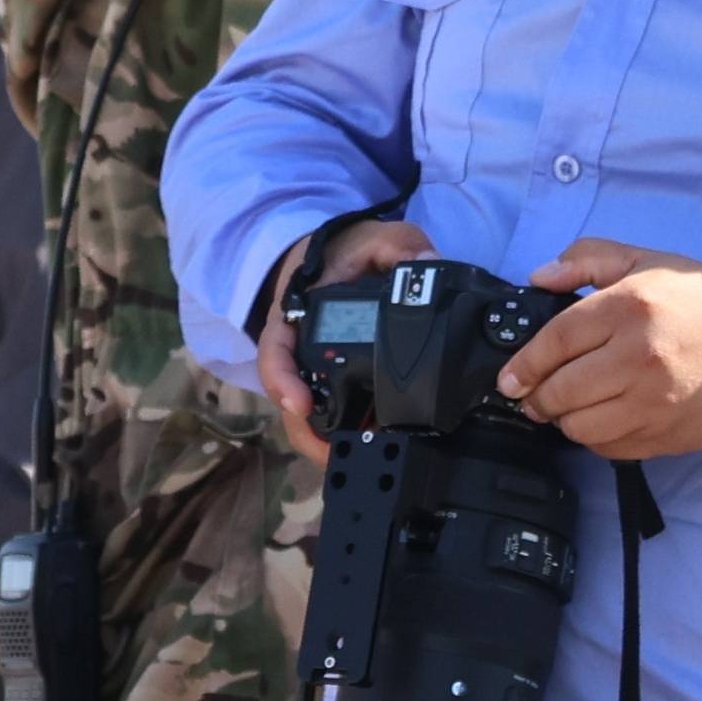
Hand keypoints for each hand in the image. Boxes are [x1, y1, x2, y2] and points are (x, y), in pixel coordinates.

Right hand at [252, 218, 437, 463]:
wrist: (339, 257)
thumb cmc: (346, 249)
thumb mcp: (373, 237)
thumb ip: (397, 245)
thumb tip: (426, 264)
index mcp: (296, 313)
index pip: (275, 349)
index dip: (281, 379)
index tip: (297, 403)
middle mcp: (298, 349)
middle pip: (290, 399)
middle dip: (310, 433)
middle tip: (338, 457)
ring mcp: (313, 370)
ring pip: (309, 416)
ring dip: (329, 443)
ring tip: (364, 463)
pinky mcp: (335, 383)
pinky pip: (334, 413)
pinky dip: (349, 435)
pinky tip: (377, 449)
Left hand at [506, 239, 701, 457]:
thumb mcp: (648, 260)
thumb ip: (588, 259)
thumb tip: (539, 277)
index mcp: (630, 308)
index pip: (555, 342)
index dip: (523, 365)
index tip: (509, 378)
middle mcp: (639, 358)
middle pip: (560, 392)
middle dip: (537, 397)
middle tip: (533, 394)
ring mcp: (654, 402)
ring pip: (580, 428)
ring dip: (565, 420)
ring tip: (568, 406)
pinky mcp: (667, 435)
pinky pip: (610, 449)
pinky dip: (597, 438)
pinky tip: (603, 418)